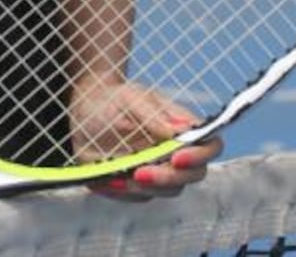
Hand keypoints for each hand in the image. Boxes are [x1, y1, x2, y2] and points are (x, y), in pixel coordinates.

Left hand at [69, 73, 223, 200]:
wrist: (86, 108)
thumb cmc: (113, 99)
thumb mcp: (131, 98)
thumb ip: (155, 115)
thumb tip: (183, 129)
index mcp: (181, 127)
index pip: (209, 145)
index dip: (200, 156)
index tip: (177, 158)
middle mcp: (175, 152)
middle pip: (192, 175)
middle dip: (168, 178)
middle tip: (141, 172)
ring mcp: (159, 170)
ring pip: (167, 191)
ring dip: (145, 188)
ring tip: (119, 176)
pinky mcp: (138, 184)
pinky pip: (139, 196)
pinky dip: (124, 192)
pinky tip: (108, 181)